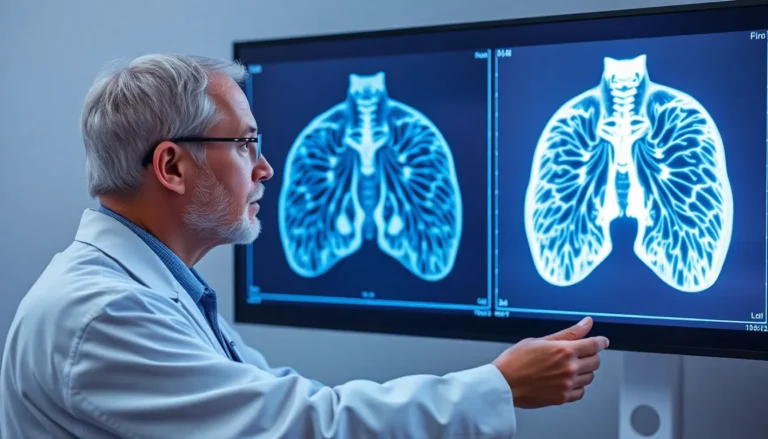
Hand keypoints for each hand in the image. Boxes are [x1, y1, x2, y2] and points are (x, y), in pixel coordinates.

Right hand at [491, 317, 608, 408]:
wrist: (503, 384)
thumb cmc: (515, 361)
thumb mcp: (540, 340)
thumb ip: (568, 333)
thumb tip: (586, 324)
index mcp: (564, 351)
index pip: (594, 345)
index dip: (600, 341)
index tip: (602, 341)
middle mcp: (569, 368)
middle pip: (596, 361)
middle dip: (591, 355)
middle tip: (581, 353)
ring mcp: (567, 384)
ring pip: (590, 377)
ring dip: (584, 371)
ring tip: (569, 367)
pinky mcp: (562, 398)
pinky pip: (581, 392)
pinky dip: (578, 386)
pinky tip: (566, 380)